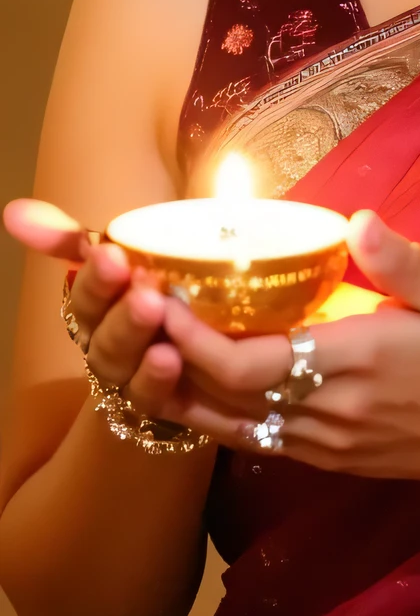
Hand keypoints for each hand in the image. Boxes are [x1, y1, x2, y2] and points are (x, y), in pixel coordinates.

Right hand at [3, 198, 183, 420]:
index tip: (110, 253)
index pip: (86, 294)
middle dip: (119, 310)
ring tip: (158, 315)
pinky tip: (170, 357)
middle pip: (102, 333)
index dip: (94, 278)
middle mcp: (105, 346)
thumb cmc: (159, 298)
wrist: (205, 360)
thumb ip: (73, 238)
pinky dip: (155, 378)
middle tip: (145, 289)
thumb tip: (13, 211)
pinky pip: (150, 397)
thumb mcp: (128, 261)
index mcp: (97, 310)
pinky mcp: (159, 404)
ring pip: (120, 364)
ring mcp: (129, 379)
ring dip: (135, 339)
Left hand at [157, 211, 419, 485]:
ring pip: (225, 424)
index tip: (164, 298)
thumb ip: (402, 260)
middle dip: (172, 353)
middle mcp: (326, 409)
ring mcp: (317, 441)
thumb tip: (357, 219)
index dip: (196, 338)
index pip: (251, 364)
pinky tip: (186, 382)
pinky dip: (207, 413)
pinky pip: (246, 439)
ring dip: (179, 387)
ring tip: (145, 343)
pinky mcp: (316, 458)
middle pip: (223, 395)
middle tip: (137, 308)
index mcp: (354, 360)